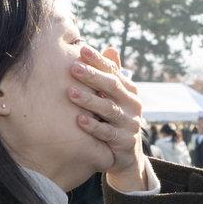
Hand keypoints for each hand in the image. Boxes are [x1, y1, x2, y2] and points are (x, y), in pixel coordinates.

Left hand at [70, 46, 152, 191]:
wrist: (128, 154)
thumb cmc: (115, 120)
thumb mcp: (115, 98)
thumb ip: (112, 75)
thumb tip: (110, 48)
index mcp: (129, 90)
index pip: (114, 71)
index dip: (98, 60)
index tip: (82, 49)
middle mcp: (132, 104)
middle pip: (112, 86)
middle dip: (92, 76)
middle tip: (73, 67)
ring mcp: (130, 123)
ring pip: (109, 109)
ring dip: (89, 100)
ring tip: (70, 92)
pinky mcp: (125, 142)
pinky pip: (107, 133)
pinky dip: (93, 126)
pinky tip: (79, 120)